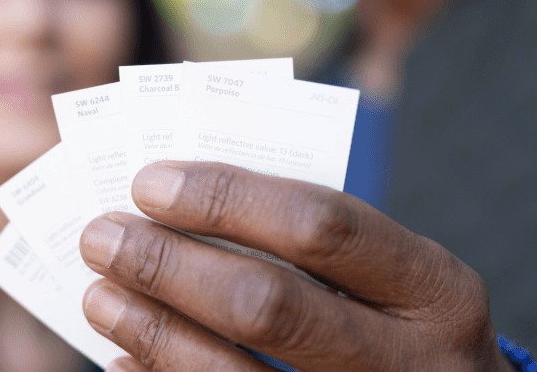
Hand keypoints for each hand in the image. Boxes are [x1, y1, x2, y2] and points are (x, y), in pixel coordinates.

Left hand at [79, 162, 515, 371]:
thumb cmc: (404, 330)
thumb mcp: (394, 280)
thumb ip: (313, 242)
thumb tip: (178, 201)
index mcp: (436, 289)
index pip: (321, 225)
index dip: (226, 199)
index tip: (148, 182)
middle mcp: (415, 363)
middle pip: (268, 305)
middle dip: (170, 265)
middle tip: (103, 236)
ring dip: (152, 330)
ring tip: (100, 295)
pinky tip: (125, 358)